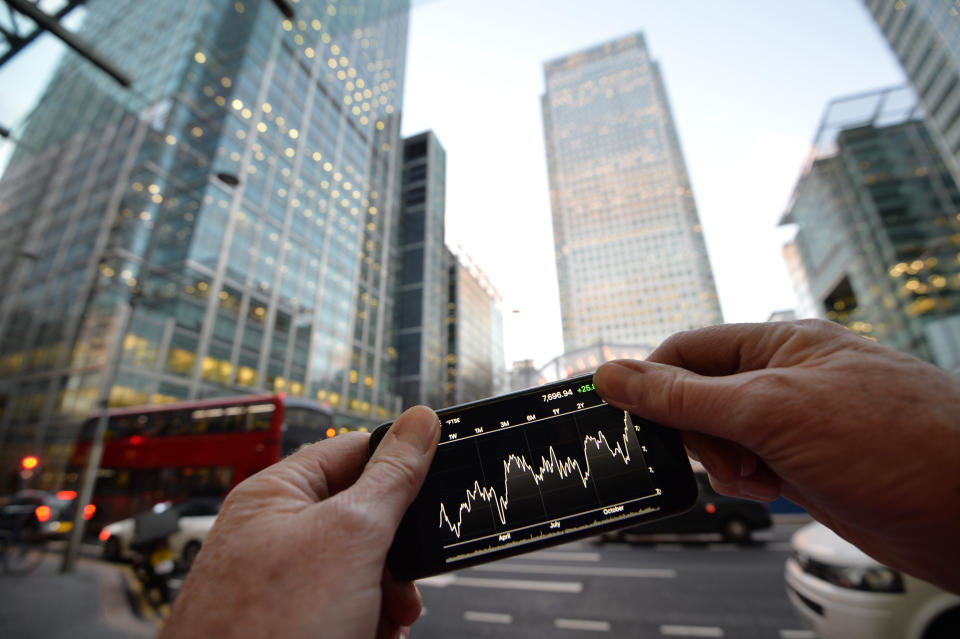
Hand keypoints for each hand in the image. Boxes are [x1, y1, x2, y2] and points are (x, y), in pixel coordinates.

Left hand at [160, 405, 440, 638]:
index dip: (398, 464)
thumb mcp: (351, 535)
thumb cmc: (266, 629)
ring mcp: (283, 586)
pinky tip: (371, 636)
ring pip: (362, 571)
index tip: (438, 476)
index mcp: (277, 494)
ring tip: (386, 618)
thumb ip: (392, 476)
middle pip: (364, 518)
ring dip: (387, 596)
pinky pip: (348, 609)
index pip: (353, 451)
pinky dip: (369, 623)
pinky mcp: (295, 626)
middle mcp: (275, 536)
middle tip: (406, 573)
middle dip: (396, 552)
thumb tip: (419, 421)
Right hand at [593, 319, 959, 592]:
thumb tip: (615, 375)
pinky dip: (747, 482)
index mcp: (779, 345)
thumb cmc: (898, 443)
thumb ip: (685, 396)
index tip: (626, 416)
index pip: (687, 351)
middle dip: (697, 431)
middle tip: (722, 451)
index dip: (652, 382)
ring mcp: (796, 425)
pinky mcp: (806, 466)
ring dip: (723, 462)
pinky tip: (773, 488)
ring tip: (758, 474)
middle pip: (698, 397)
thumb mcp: (771, 411)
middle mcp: (785, 380)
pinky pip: (748, 468)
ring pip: (720, 438)